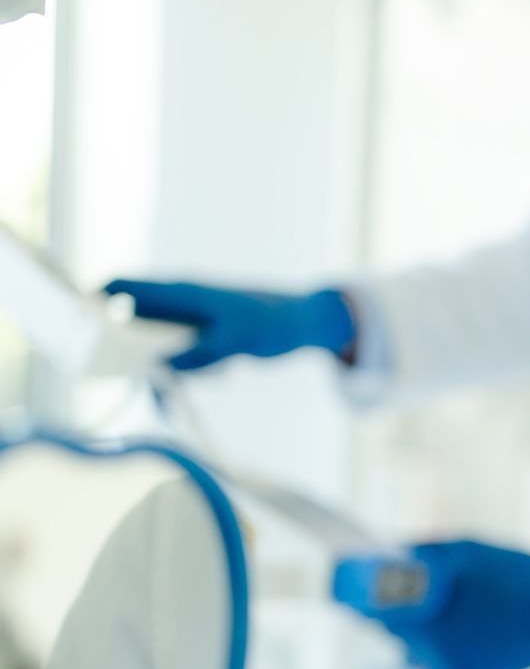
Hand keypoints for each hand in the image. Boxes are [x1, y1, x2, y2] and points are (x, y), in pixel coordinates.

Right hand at [105, 277, 356, 370]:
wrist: (306, 321)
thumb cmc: (272, 321)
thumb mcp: (237, 341)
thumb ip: (200, 354)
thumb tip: (162, 367)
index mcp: (181, 292)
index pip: (124, 286)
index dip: (96, 302)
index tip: (83, 331)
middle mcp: (179, 303)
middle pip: (133, 321)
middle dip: (127, 348)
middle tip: (140, 375)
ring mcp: (190, 320)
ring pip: (158, 344)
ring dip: (164, 365)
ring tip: (185, 382)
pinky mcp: (202, 338)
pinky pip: (182, 356)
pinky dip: (190, 369)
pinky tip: (223, 371)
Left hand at [331, 541, 529, 668]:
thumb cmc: (513, 570)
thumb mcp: (463, 548)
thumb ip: (418, 552)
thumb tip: (384, 552)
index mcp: (423, 616)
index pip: (371, 611)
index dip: (358, 598)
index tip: (348, 590)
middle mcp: (431, 650)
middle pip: (392, 633)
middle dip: (393, 614)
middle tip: (403, 597)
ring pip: (413, 656)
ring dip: (415, 639)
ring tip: (437, 617)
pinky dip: (436, 660)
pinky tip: (452, 639)